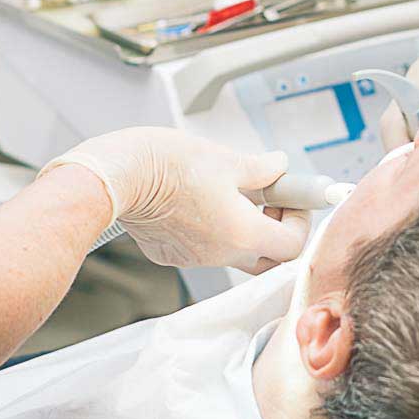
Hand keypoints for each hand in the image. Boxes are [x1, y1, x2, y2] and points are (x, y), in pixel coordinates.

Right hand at [45, 128, 310, 272]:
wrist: (118, 177)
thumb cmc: (169, 165)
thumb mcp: (227, 159)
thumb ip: (261, 169)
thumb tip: (279, 166)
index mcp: (242, 234)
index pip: (293, 245)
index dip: (300, 219)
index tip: (291, 196)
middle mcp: (220, 255)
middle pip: (268, 258)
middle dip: (277, 231)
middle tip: (271, 200)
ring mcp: (193, 259)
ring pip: (235, 253)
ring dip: (244, 229)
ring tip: (233, 193)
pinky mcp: (170, 254)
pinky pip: (203, 248)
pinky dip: (212, 230)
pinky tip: (199, 201)